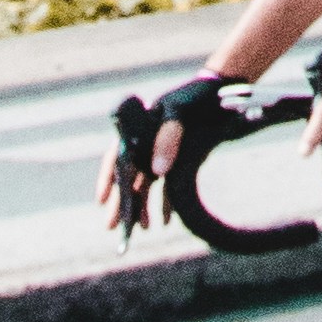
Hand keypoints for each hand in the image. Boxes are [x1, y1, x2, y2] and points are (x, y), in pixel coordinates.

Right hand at [99, 73, 244, 237]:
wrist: (219, 93)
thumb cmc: (194, 99)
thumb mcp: (181, 113)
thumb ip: (168, 138)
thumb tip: (158, 171)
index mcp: (140, 129)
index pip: (117, 156)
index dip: (107, 178)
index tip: (101, 200)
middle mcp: (146, 144)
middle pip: (128, 177)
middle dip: (120, 202)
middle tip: (110, 227)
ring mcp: (160, 154)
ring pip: (145, 185)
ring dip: (142, 206)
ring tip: (144, 227)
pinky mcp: (176, 162)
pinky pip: (166, 187)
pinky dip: (165, 203)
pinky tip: (165, 220)